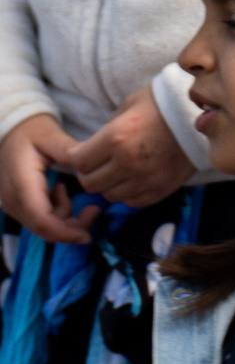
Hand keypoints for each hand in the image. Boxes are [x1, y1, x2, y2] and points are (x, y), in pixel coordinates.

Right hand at [0, 113, 92, 242]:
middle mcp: (13, 198)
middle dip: (72, 228)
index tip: (89, 234)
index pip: (42, 220)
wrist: (11, 129)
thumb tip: (91, 170)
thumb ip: (70, 153)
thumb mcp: (52, 137)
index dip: (66, 233)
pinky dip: (57, 214)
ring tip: (73, 194)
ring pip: (43, 228)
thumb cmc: (33, 132)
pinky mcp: (16, 205)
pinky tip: (61, 193)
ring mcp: (12, 203)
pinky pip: (39, 221)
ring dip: (66, 220)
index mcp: (22, 182)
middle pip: (44, 229)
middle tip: (94, 210)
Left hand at [62, 87, 193, 207]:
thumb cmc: (160, 106)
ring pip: (111, 196)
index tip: (81, 154)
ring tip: (116, 173)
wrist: (198, 118)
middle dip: (89, 174)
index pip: (79, 162)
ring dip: (109, 185)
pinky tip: (133, 180)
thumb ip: (106, 131)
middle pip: (91, 184)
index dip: (76, 159)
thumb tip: (93, 149)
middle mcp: (128, 164)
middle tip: (97, 165)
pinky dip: (128, 194)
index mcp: (115, 139)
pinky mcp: (162, 189)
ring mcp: (147, 180)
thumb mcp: (126, 108)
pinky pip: (134, 202)